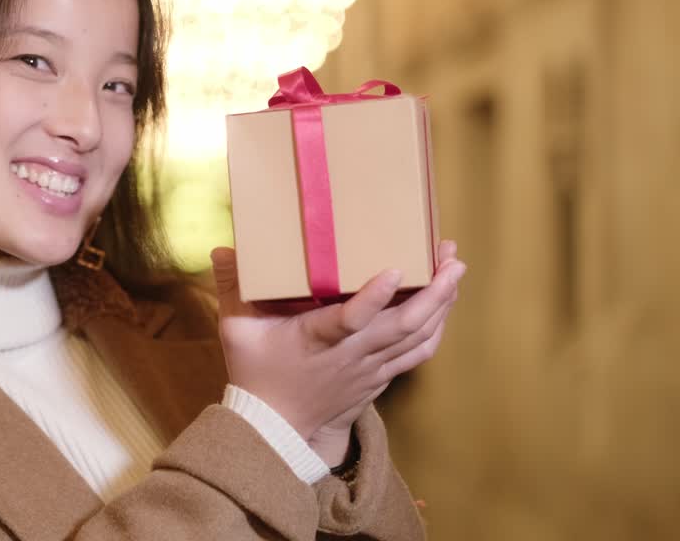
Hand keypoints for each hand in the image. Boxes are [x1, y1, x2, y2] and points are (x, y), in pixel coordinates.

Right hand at [212, 241, 464, 464]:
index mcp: (318, 340)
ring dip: (442, 306)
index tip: (396, 270)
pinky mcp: (380, 378)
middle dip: (435, 292)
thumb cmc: (257, 374)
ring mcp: (371, 369)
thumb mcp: (236, 332)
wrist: (277, 429)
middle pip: (403, 326)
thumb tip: (222, 249)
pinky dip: (435, 330)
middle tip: (452, 258)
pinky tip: (445, 307)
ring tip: (456, 271)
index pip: (350, 320)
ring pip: (417, 339)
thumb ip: (231, 288)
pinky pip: (416, 355)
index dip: (375, 298)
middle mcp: (353, 355)